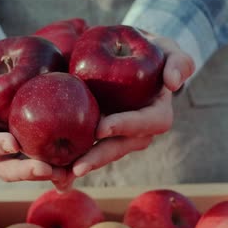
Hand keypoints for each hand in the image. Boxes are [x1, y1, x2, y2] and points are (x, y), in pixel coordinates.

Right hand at [0, 44, 66, 182]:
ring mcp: (22, 148)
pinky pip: (54, 158)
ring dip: (50, 175)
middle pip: (8, 169)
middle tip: (46, 169)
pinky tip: (82, 166)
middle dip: (26, 171)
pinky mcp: (43, 142)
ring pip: (33, 169)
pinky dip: (67, 165)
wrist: (4, 67)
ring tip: (68, 174)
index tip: (12, 142)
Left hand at [60, 34, 194, 187]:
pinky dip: (68, 167)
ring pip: (100, 156)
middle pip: (118, 148)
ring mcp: (116, 138)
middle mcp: (137, 133)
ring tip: (59, 177)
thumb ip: (178, 61)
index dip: (125, 126)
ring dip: (80, 167)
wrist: (127, 56)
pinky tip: (49, 175)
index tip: (102, 128)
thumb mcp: (168, 50)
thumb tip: (174, 83)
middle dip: (98, 158)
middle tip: (76, 167)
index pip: (145, 124)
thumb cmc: (150, 52)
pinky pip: (84, 153)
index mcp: (156, 115)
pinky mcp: (97, 137)